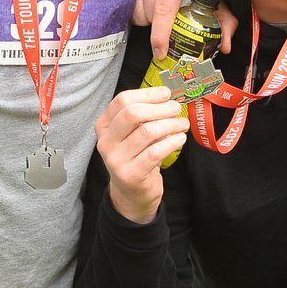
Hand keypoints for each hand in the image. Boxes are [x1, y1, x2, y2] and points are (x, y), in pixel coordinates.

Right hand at [93, 85, 189, 224]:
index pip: (122, 101)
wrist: (131, 194)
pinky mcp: (131, 175)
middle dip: (159, 108)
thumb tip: (167, 98)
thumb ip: (144, 116)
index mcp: (104, 126)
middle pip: (131, 114)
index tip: (166, 93)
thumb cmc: (136, 157)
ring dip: (170, 125)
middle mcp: (106, 142)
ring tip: (182, 124)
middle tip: (176, 108)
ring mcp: (116, 160)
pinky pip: (155, 152)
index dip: (147, 94)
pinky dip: (172, 142)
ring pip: (147, 132)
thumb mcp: (132, 134)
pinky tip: (180, 139)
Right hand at [135, 0, 236, 56]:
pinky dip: (142, 12)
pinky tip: (154, 4)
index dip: (161, 34)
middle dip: (162, 26)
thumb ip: (223, 18)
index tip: (161, 52)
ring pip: (138, 13)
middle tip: (176, 20)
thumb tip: (225, 46)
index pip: (164, 9)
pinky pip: (131, 6)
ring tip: (166, 10)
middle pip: (150, 16)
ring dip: (151, 19)